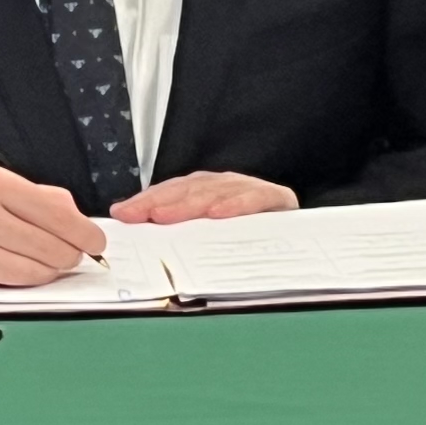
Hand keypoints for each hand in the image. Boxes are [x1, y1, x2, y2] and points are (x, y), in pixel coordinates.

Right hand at [0, 155, 107, 287]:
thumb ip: (31, 195)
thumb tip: (73, 217)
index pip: (59, 216)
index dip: (85, 235)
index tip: (94, 243)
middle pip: (51, 249)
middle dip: (68, 258)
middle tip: (69, 257)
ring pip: (31, 273)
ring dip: (46, 274)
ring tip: (43, 265)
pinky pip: (1, 286)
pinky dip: (14, 283)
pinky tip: (10, 270)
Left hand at [113, 169, 299, 222]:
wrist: (302, 238)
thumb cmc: (250, 238)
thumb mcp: (209, 236)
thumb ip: (175, 228)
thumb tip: (128, 219)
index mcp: (206, 191)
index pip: (172, 192)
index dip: (147, 201)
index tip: (123, 214)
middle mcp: (226, 185)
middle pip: (190, 189)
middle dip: (162, 201)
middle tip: (141, 215)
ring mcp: (250, 189)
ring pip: (217, 191)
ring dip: (191, 203)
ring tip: (167, 215)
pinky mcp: (277, 198)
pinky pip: (255, 199)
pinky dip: (236, 205)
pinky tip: (218, 214)